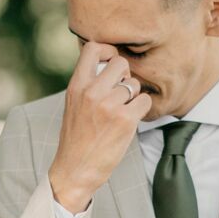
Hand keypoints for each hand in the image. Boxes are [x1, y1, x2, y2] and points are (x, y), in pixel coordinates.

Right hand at [50, 44, 150, 212]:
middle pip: (121, 63)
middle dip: (125, 76)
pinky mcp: (125, 120)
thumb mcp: (73, 105)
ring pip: (135, 84)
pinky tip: (131, 119)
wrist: (74, 169)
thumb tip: (110, 68)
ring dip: (134, 96)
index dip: (108, 50)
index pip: (93, 48)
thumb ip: (88, 85)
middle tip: (121, 92)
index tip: (111, 62)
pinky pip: (145, 101)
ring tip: (122, 110)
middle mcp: (92, 91)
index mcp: (77, 85)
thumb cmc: (76, 139)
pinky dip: (142, 110)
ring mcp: (109, 105)